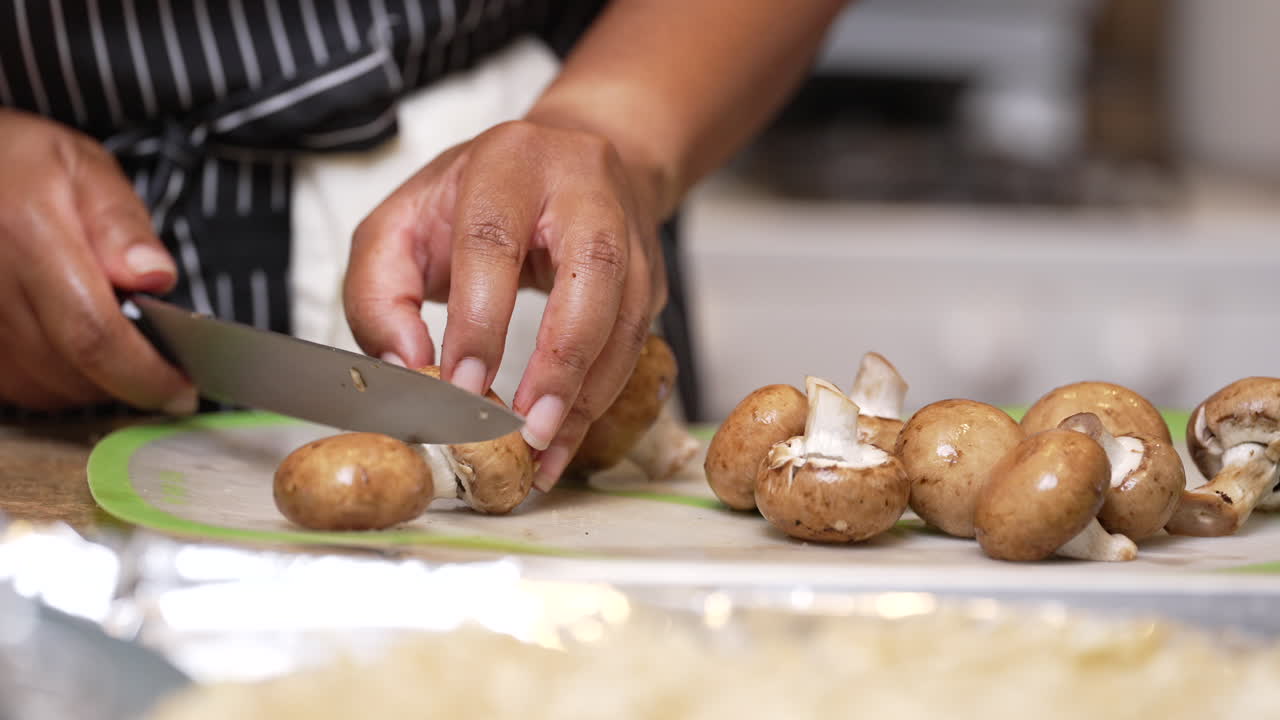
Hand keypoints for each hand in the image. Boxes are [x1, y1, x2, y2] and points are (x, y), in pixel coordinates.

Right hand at [0, 109, 195, 412]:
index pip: (92, 335)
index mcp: (26, 235)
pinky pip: (20, 387)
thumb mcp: (84, 167)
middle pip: (72, 371)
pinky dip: (60, 382)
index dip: (144, 374)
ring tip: (123, 348)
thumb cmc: (20, 163)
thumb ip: (122, 225)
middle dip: (131, 379)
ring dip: (97, 384)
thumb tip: (155, 277)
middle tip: (165, 365)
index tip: (182, 387)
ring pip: (46, 389)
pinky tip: (80, 352)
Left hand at [345, 119, 667, 489]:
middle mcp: (583, 188)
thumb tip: (408, 366)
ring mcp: (629, 231)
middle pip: (591, 272)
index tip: (462, 387)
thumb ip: (379, 291)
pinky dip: (600, 397)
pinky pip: (637, 342)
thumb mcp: (402, 224)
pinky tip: (566, 436)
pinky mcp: (651, 273)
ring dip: (588, 393)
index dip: (480, 320)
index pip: (493, 240)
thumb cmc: (476, 197)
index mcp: (509, 163)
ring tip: (545, 450)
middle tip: (525, 428)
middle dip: (558, 362)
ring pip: (627, 316)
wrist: (567, 161)